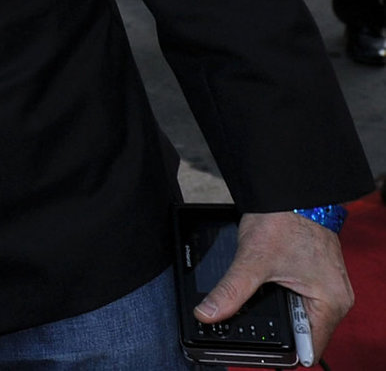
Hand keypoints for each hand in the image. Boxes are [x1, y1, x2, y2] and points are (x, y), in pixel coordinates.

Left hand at [196, 210, 351, 361]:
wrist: (289, 190)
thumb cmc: (283, 221)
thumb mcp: (252, 261)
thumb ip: (231, 292)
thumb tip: (207, 313)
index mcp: (331, 303)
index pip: (310, 347)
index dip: (284, 352)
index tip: (258, 349)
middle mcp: (335, 299)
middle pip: (304, 333)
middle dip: (276, 332)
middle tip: (247, 326)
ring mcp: (326, 287)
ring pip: (298, 315)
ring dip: (277, 315)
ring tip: (252, 307)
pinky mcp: (314, 276)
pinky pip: (297, 299)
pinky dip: (280, 299)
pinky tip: (262, 292)